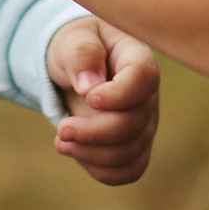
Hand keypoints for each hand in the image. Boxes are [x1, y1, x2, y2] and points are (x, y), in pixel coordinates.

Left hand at [46, 17, 159, 184]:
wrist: (77, 68)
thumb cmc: (78, 47)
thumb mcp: (73, 39)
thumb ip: (81, 53)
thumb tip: (89, 86)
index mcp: (138, 60)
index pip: (143, 80)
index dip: (118, 95)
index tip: (88, 97)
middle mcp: (147, 96)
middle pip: (134, 124)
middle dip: (94, 132)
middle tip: (62, 128)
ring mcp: (144, 124)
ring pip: (130, 153)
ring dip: (91, 154)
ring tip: (61, 141)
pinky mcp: (135, 147)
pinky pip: (128, 170)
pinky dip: (99, 169)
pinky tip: (76, 152)